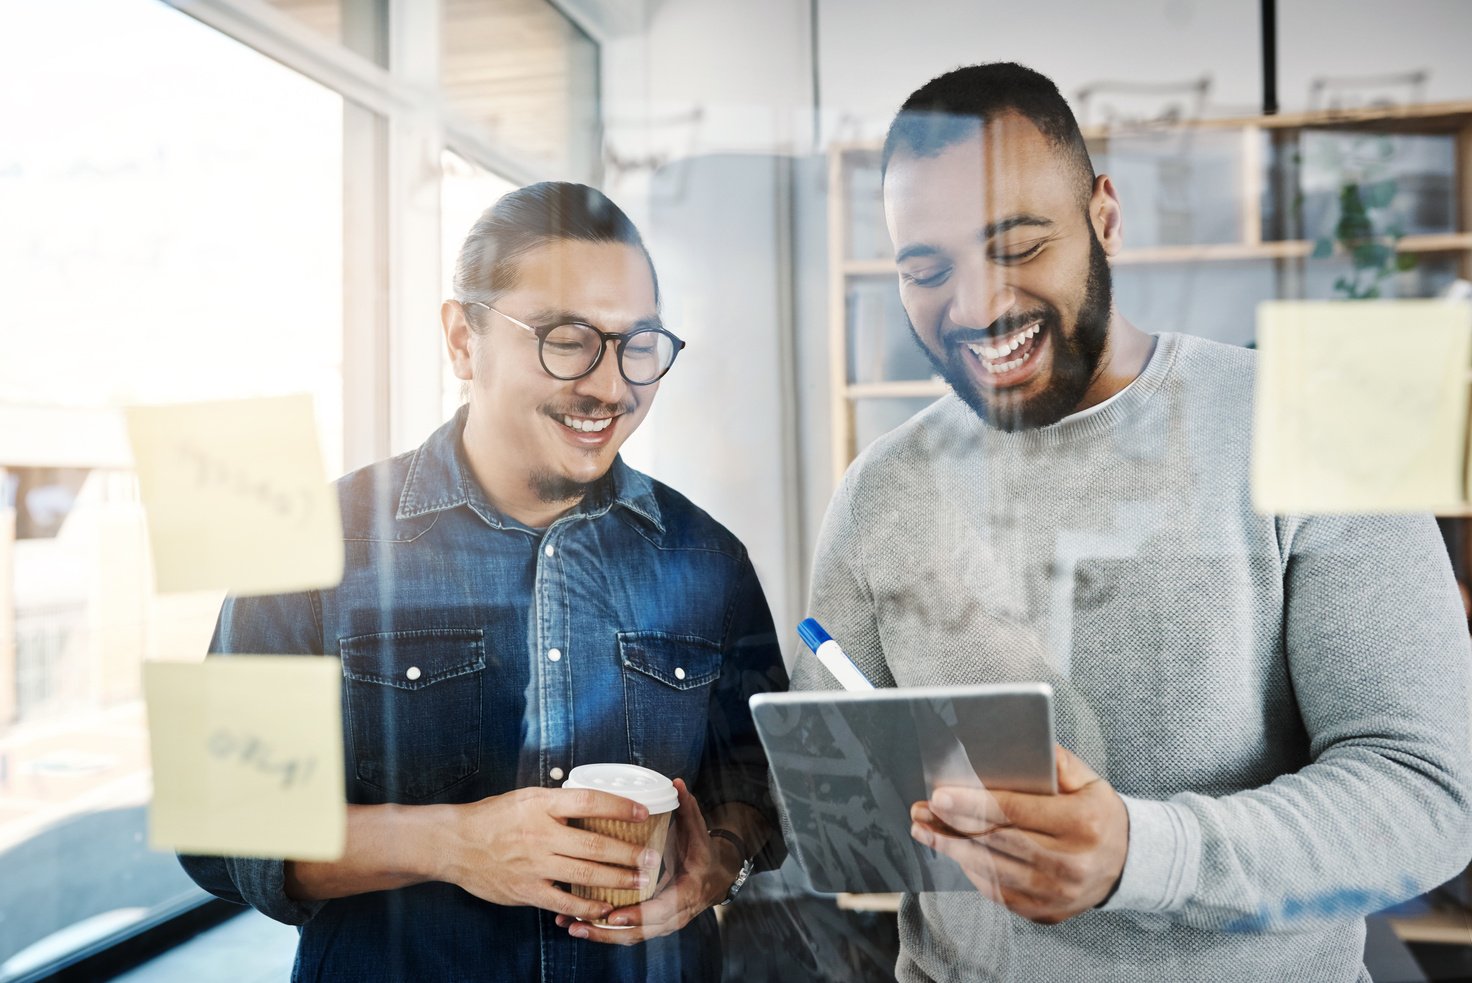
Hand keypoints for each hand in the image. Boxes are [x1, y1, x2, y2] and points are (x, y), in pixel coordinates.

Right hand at [440, 787, 659, 923]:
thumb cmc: (493, 817)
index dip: (619, 806)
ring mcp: (534, 864)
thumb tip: (594, 804)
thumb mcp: (525, 797)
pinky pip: (564, 901)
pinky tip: (606, 906)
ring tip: (639, 881)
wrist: (455, 843)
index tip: (643, 811)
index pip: (589, 801)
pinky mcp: (527, 890)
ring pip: (585, 873)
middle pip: (594, 843)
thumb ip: (558, 803)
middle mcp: (540, 834)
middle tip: (651, 857)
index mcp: (541, 804)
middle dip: (628, 852)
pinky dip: (587, 905)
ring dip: (617, 879)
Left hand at [555, 778, 739, 943]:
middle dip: (608, 931)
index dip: (638, 914)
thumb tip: (676, 783)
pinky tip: (576, 925)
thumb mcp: (698, 831)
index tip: (614, 914)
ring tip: (572, 928)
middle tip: (580, 923)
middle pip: (640, 932)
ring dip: (600, 935)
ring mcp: (662, 924)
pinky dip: (602, 931)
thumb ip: (687, 808)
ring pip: (630, 937)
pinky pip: (626, 933)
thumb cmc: (701, 851)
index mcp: (687, 892)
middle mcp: (674, 914)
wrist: (714, 877)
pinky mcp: (650, 924)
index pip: (662, 910)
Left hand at [910, 744, 1127, 923]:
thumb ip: (1052, 762)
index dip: (972, 804)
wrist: (1128, 862)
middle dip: (952, 825)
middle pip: (997, 842)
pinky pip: (998, 892)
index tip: (939, 796)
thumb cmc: (1098, 813)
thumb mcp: (1086, 779)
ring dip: (952, 849)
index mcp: (1080, 824)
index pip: (1014, 812)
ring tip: (925, 831)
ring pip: (992, 870)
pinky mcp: (1045, 911)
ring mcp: (1057, 894)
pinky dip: (971, 871)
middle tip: (921, 810)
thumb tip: (1009, 748)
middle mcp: (1070, 864)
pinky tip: (954, 852)